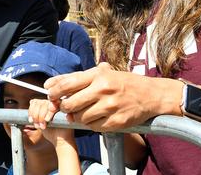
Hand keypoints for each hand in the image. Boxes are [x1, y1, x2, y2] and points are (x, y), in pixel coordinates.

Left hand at [28, 98, 74, 144]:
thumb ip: (35, 114)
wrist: (61, 140)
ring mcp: (58, 104)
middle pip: (39, 102)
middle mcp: (52, 103)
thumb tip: (30, 103)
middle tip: (37, 126)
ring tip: (43, 126)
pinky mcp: (64, 107)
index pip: (35, 102)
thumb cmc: (51, 132)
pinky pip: (54, 105)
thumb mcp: (39, 122)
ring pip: (45, 103)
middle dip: (35, 115)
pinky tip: (47, 120)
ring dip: (41, 115)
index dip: (31, 111)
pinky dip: (49, 112)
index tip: (30, 121)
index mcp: (46, 105)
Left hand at [45, 62, 169, 131]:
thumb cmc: (122, 82)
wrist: (150, 95)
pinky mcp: (116, 122)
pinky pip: (93, 127)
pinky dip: (91, 124)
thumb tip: (50, 84)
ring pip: (81, 118)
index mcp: (98, 76)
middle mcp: (104, 90)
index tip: (51, 95)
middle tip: (67, 107)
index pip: (67, 84)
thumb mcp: (103, 73)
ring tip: (85, 111)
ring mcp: (110, 107)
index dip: (54, 92)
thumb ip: (78, 78)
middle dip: (65, 107)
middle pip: (70, 104)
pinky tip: (97, 117)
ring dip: (78, 117)